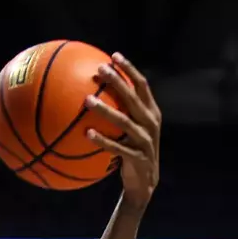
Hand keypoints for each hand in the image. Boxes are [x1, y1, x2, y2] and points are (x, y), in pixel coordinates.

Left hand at [85, 53, 160, 204]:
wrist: (144, 183)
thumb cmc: (132, 150)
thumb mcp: (131, 130)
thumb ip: (122, 111)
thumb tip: (95, 93)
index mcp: (151, 113)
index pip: (142, 85)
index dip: (129, 69)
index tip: (114, 55)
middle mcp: (151, 123)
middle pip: (133, 97)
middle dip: (117, 81)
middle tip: (99, 70)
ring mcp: (146, 140)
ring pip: (124, 121)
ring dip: (104, 110)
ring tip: (87, 100)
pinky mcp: (138, 157)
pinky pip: (117, 146)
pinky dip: (102, 140)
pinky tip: (86, 133)